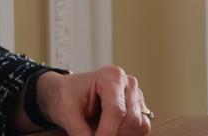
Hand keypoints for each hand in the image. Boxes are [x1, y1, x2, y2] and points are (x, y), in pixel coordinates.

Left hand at [37, 65, 151, 135]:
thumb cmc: (67, 95)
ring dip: (120, 134)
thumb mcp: (67, 113)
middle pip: (130, 120)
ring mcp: (135, 95)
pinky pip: (140, 128)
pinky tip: (110, 130)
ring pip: (139, 125)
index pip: (116, 110)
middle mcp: (128, 84)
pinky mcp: (138, 108)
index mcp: (111, 77)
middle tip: (92, 133)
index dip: (107, 133)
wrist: (67, 93)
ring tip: (99, 129)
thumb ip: (79, 132)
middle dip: (112, 133)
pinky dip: (126, 134)